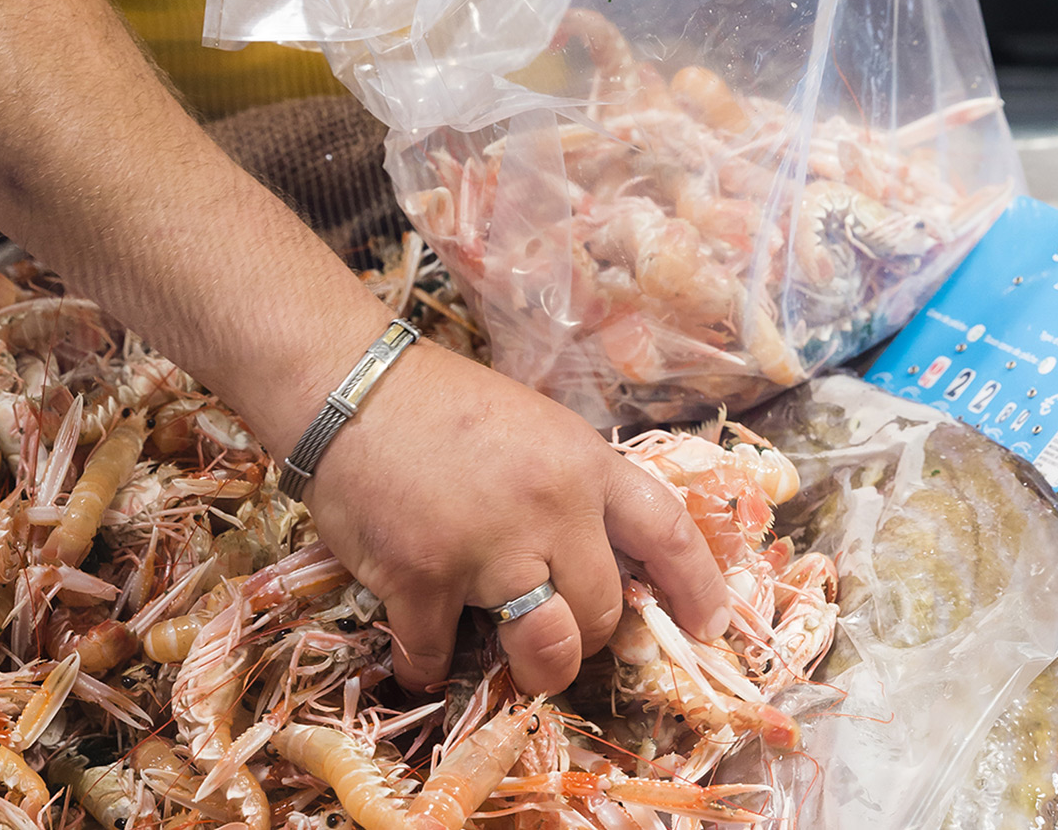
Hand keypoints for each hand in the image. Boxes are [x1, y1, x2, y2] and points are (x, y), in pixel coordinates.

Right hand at [302, 340, 731, 694]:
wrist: (347, 386)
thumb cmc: (439, 402)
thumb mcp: (533, 426)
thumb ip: (571, 486)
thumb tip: (595, 553)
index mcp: (584, 464)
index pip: (667, 531)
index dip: (697, 586)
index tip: (710, 625)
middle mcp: (550, 509)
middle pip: (603, 611)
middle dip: (588, 639)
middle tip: (563, 638)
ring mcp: (487, 549)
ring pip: (545, 648)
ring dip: (535, 670)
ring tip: (519, 667)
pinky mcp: (421, 578)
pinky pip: (437, 653)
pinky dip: (426, 664)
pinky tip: (418, 656)